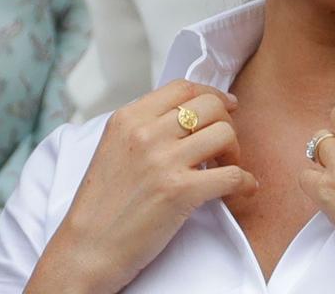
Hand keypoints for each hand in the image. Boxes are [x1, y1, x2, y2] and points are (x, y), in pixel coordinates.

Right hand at [27, 80, 256, 293]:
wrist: (88, 246)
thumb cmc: (101, 204)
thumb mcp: (113, 148)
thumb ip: (143, 128)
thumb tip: (185, 117)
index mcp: (127, 119)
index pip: (182, 88)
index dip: (212, 94)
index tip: (225, 105)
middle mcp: (145, 133)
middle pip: (210, 106)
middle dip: (226, 123)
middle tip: (223, 146)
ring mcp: (163, 161)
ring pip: (225, 134)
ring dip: (235, 152)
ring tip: (226, 168)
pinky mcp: (180, 191)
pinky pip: (232, 175)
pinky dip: (245, 182)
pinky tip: (243, 189)